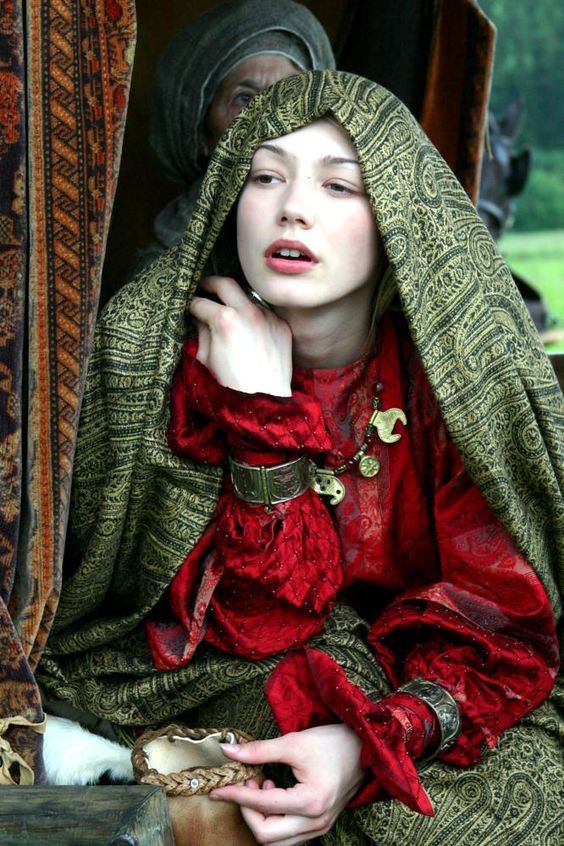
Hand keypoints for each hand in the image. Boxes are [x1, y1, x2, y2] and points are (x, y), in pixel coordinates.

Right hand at [188, 276, 292, 394]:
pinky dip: (252, 314)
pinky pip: (264, 312)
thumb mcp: (206, 359)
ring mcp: (268, 317)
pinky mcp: (281, 326)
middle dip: (210, 283)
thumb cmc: (230, 385)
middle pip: (225, 284)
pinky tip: (247, 325)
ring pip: (248, 296)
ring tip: (225, 306)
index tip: (187, 306)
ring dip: (234, 298)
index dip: (190, 304)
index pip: (201, 302)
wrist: (264, 401)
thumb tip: (200, 319)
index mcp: (224, 319)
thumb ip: (202, 332)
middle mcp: (248, 312)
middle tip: (202, 286)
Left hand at [209, 724, 363, 845]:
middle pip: (266, 835)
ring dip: (260, 818)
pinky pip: (288, 835)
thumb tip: (228, 752)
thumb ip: (260, 750)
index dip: (236, 796)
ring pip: (276, 840)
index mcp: (310, 801)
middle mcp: (316, 822)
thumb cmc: (333, 742)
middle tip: (244, 783)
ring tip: (260, 785)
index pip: (262, 805)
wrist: (365, 748)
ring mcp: (320, 827)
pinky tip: (273, 792)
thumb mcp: (294, 742)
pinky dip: (274, 819)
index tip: (217, 789)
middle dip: (247, 811)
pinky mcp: (320, 824)